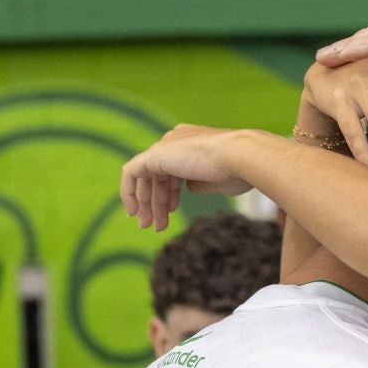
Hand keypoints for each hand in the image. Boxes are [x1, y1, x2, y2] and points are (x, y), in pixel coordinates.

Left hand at [120, 125, 258, 231]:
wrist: (238, 156)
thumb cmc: (236, 171)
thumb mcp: (217, 181)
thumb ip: (201, 183)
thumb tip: (190, 188)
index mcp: (191, 144)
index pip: (173, 170)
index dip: (169, 193)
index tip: (170, 212)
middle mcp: (176, 141)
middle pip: (158, 175)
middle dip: (155, 202)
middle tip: (154, 225)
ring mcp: (165, 146)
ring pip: (145, 177)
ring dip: (145, 203)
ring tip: (148, 225)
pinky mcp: (154, 155)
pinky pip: (131, 173)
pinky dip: (129, 192)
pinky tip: (133, 211)